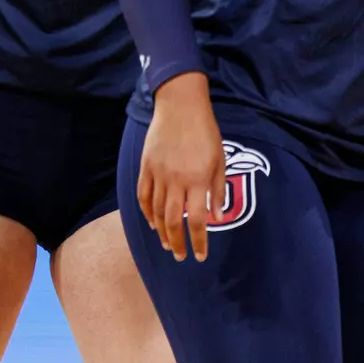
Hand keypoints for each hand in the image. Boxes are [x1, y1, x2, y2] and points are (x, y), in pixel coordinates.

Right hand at [136, 73, 223, 261]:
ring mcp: (158, 173)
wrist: (180, 106)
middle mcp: (177, 180)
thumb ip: (217, 190)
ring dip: (162, 232)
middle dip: (177, 243)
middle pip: (174, 221)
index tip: (200, 256)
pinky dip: (146, 212)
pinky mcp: (146, 166)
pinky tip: (152, 222)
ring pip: (157, 211)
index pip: (197, 220)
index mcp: (199, 179)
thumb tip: (216, 218)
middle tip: (180, 256)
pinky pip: (143, 196)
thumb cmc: (205, 132)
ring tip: (167, 244)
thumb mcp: (220, 159)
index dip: (198, 241)